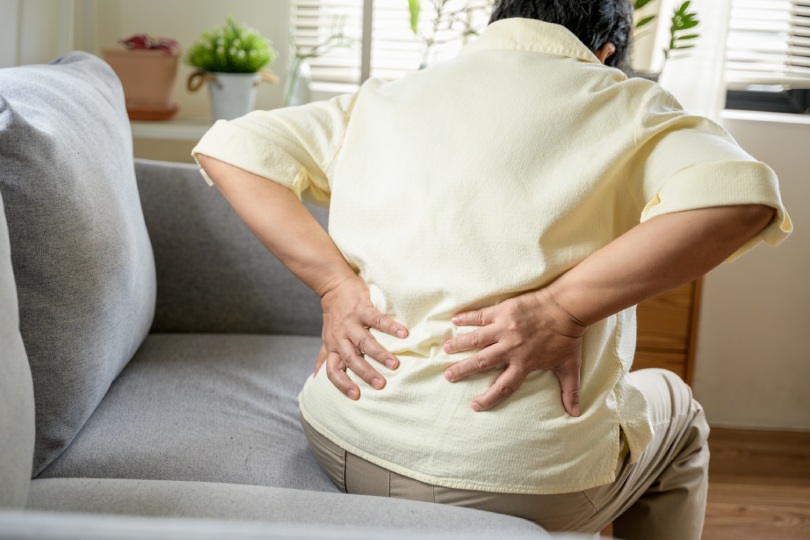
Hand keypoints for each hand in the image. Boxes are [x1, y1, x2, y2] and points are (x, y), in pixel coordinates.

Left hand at [316, 276, 407, 399]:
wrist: (334, 286)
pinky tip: (404, 334)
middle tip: (381, 384)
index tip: (356, 395)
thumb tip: (315, 377)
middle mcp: (341, 337)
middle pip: (351, 359)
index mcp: (333, 346)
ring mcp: (351, 322)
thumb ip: (324, 357)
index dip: (342, 384)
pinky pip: (377, 319)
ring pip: (364, 342)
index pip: (333, 370)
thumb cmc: (334, 316)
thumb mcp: (327, 338)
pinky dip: (391, 327)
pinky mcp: (362, 308)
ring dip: (379, 354)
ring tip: (394, 364)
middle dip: (365, 372)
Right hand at [443, 288, 585, 415]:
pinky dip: (466, 318)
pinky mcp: (502, 311)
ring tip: (445, 349)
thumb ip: (569, 390)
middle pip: (481, 362)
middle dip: (462, 370)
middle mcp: (510, 348)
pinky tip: (454, 319)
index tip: (475, 405)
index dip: (488, 398)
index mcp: (523, 363)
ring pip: (475, 339)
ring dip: (458, 344)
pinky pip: (479, 316)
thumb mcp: (569, 366)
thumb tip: (575, 413)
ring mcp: (504, 328)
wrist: (567, 307)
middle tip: (448, 375)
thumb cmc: (568, 337)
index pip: (503, 386)